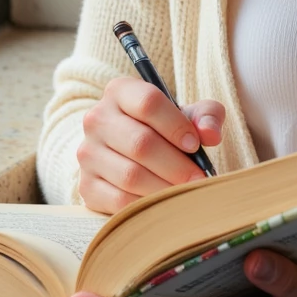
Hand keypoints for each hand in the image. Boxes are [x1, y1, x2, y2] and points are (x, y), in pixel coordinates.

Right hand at [77, 75, 225, 214]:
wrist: (133, 154)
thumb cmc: (166, 129)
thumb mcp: (189, 114)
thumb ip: (206, 116)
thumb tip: (210, 135)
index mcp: (120, 92)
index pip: (148, 103)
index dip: (177, 126)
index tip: (195, 145)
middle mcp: (97, 119)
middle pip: (141, 143)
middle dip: (177, 165)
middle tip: (199, 179)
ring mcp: (88, 153)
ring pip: (131, 175)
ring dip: (165, 188)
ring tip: (186, 193)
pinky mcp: (87, 185)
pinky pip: (119, 200)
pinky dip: (147, 205)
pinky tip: (164, 204)